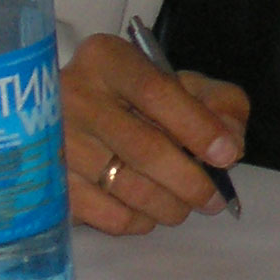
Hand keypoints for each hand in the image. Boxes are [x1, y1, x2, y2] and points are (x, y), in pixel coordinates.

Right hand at [62, 32, 249, 234]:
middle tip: (213, 198)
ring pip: (128, 187)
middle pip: (144, 147)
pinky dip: (139, 220)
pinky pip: (106, 214)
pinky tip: (147, 211)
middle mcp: (73, 95)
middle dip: (191, 180)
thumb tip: (232, 142)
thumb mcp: (178, 84)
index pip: (157, 92)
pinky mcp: (48, 184)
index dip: (198, 127)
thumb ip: (218, 102)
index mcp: (107, 60)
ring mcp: (55, 142)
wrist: (62, 118)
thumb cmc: (133, 101)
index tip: (227, 154)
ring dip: (169, 205)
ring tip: (184, 206)